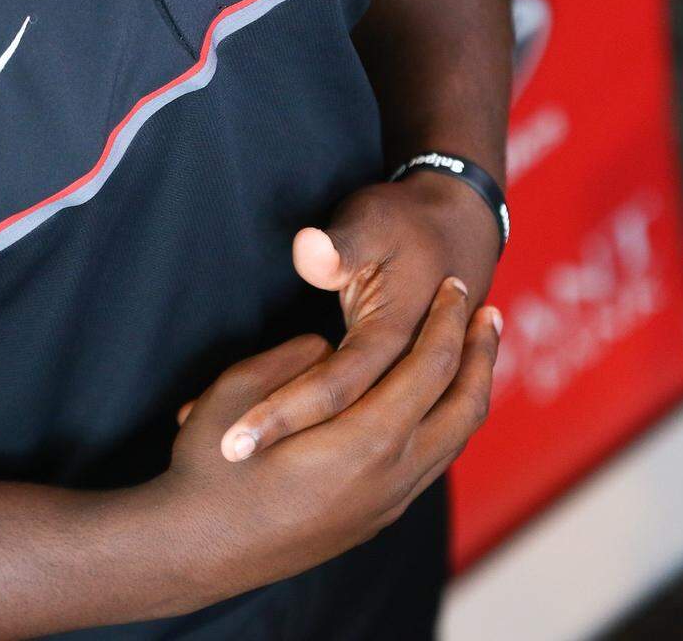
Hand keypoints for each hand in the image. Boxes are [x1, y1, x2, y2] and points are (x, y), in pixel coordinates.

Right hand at [154, 280, 499, 606]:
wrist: (192, 552)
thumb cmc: (212, 467)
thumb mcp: (241, 389)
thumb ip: (298, 357)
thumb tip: (331, 349)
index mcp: (367, 440)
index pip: (433, 367)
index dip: (448, 320)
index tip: (455, 287)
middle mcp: (393, 477)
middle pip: (465, 407)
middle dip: (482, 356)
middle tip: (488, 317)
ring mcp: (388, 505)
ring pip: (453, 443)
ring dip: (467, 393)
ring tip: (470, 357)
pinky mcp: (374, 520)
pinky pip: (430, 466)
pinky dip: (444, 427)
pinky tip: (430, 407)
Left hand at [215, 171, 501, 461]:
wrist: (460, 229)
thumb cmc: (406, 223)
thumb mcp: (373, 222)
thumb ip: (340, 246)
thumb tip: (310, 251)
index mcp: (397, 334)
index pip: (337, 385)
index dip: (287, 411)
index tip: (236, 439)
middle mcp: (406, 371)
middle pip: (344, 422)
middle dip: (285, 441)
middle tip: (222, 457)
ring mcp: (410, 384)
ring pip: (357, 431)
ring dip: (302, 446)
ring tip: (236, 460)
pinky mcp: (402, 387)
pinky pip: (365, 420)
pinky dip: (323, 433)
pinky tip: (277, 446)